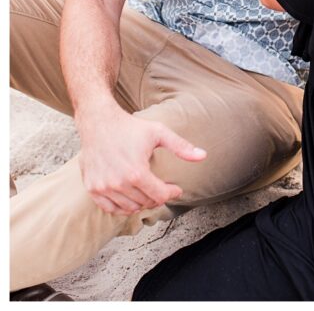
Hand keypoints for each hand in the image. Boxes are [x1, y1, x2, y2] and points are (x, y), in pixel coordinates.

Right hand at [76, 105, 205, 214]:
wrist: (98, 123)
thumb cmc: (130, 127)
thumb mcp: (159, 133)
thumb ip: (181, 147)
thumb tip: (203, 156)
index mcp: (136, 173)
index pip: (160, 196)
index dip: (172, 193)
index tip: (176, 188)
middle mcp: (118, 183)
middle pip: (146, 203)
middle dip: (158, 197)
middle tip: (163, 188)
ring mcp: (103, 188)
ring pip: (129, 208)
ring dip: (142, 203)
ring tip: (149, 191)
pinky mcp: (92, 188)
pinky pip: (110, 208)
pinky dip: (122, 207)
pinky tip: (131, 196)